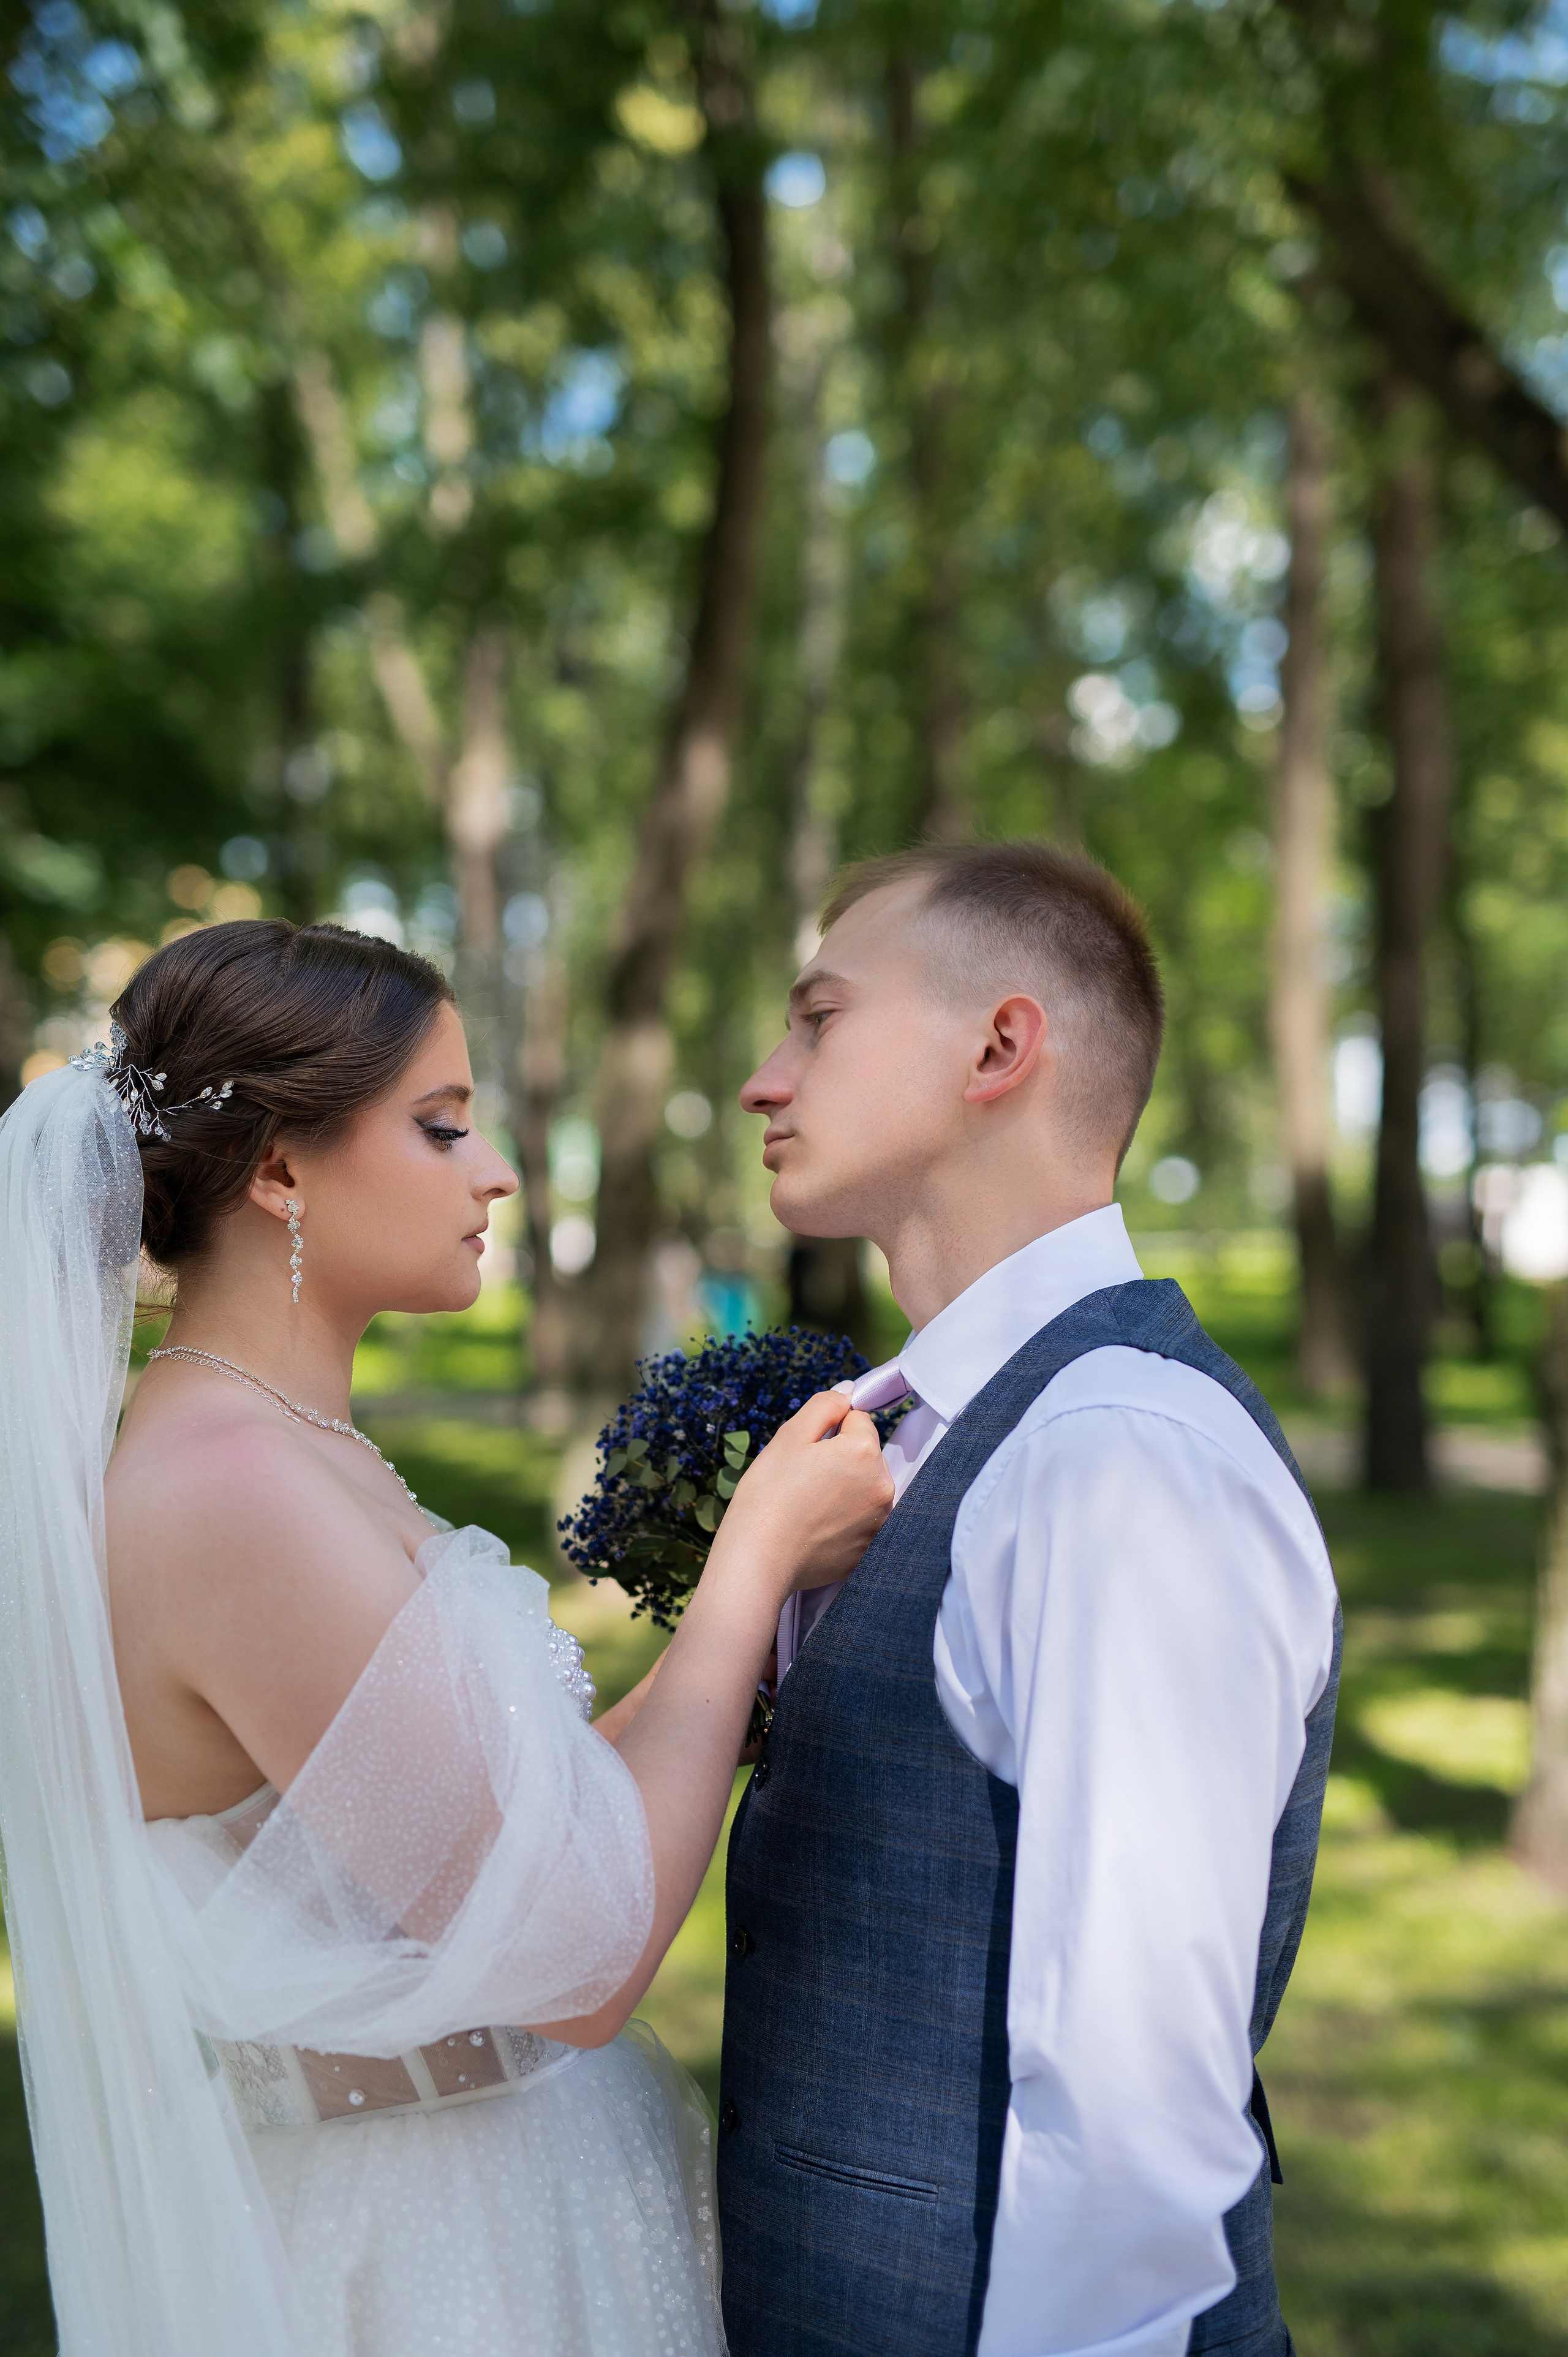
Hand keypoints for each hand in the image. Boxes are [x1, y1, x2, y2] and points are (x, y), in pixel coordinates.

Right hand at [706, 1390, 893, 1610]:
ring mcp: (879, 1522)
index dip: (828, 1430)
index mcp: (864, 1452)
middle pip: (865, 1456)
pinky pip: (861, 1521)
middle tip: (802, 1480)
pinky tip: (815, 1528)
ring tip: (808, 1506)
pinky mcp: (869, 1550)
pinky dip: (844, 1521)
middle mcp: (882, 1486)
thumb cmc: (767, 1495)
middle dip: (840, 1459)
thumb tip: (848, 1393)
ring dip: (844, 1489)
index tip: (806, 1451)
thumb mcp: (789, 1437)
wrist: (757, 1561)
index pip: (857, 1421)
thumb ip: (823, 1407)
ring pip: (863, 1488)